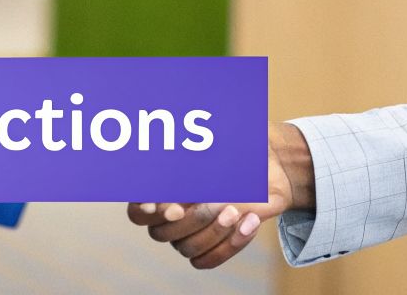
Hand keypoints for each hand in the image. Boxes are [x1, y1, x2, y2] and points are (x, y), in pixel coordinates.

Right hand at [126, 122, 313, 268]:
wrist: (269, 164)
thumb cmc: (237, 147)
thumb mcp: (215, 146)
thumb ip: (190, 157)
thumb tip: (171, 172)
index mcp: (163, 190)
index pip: (137, 212)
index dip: (145, 212)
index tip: (173, 208)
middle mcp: (171, 216)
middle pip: (161, 234)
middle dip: (192, 219)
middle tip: (218, 201)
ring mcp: (190, 233)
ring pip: (187, 248)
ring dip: (214, 232)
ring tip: (236, 211)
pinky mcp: (212, 246)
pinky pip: (208, 260)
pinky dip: (231, 244)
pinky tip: (250, 222)